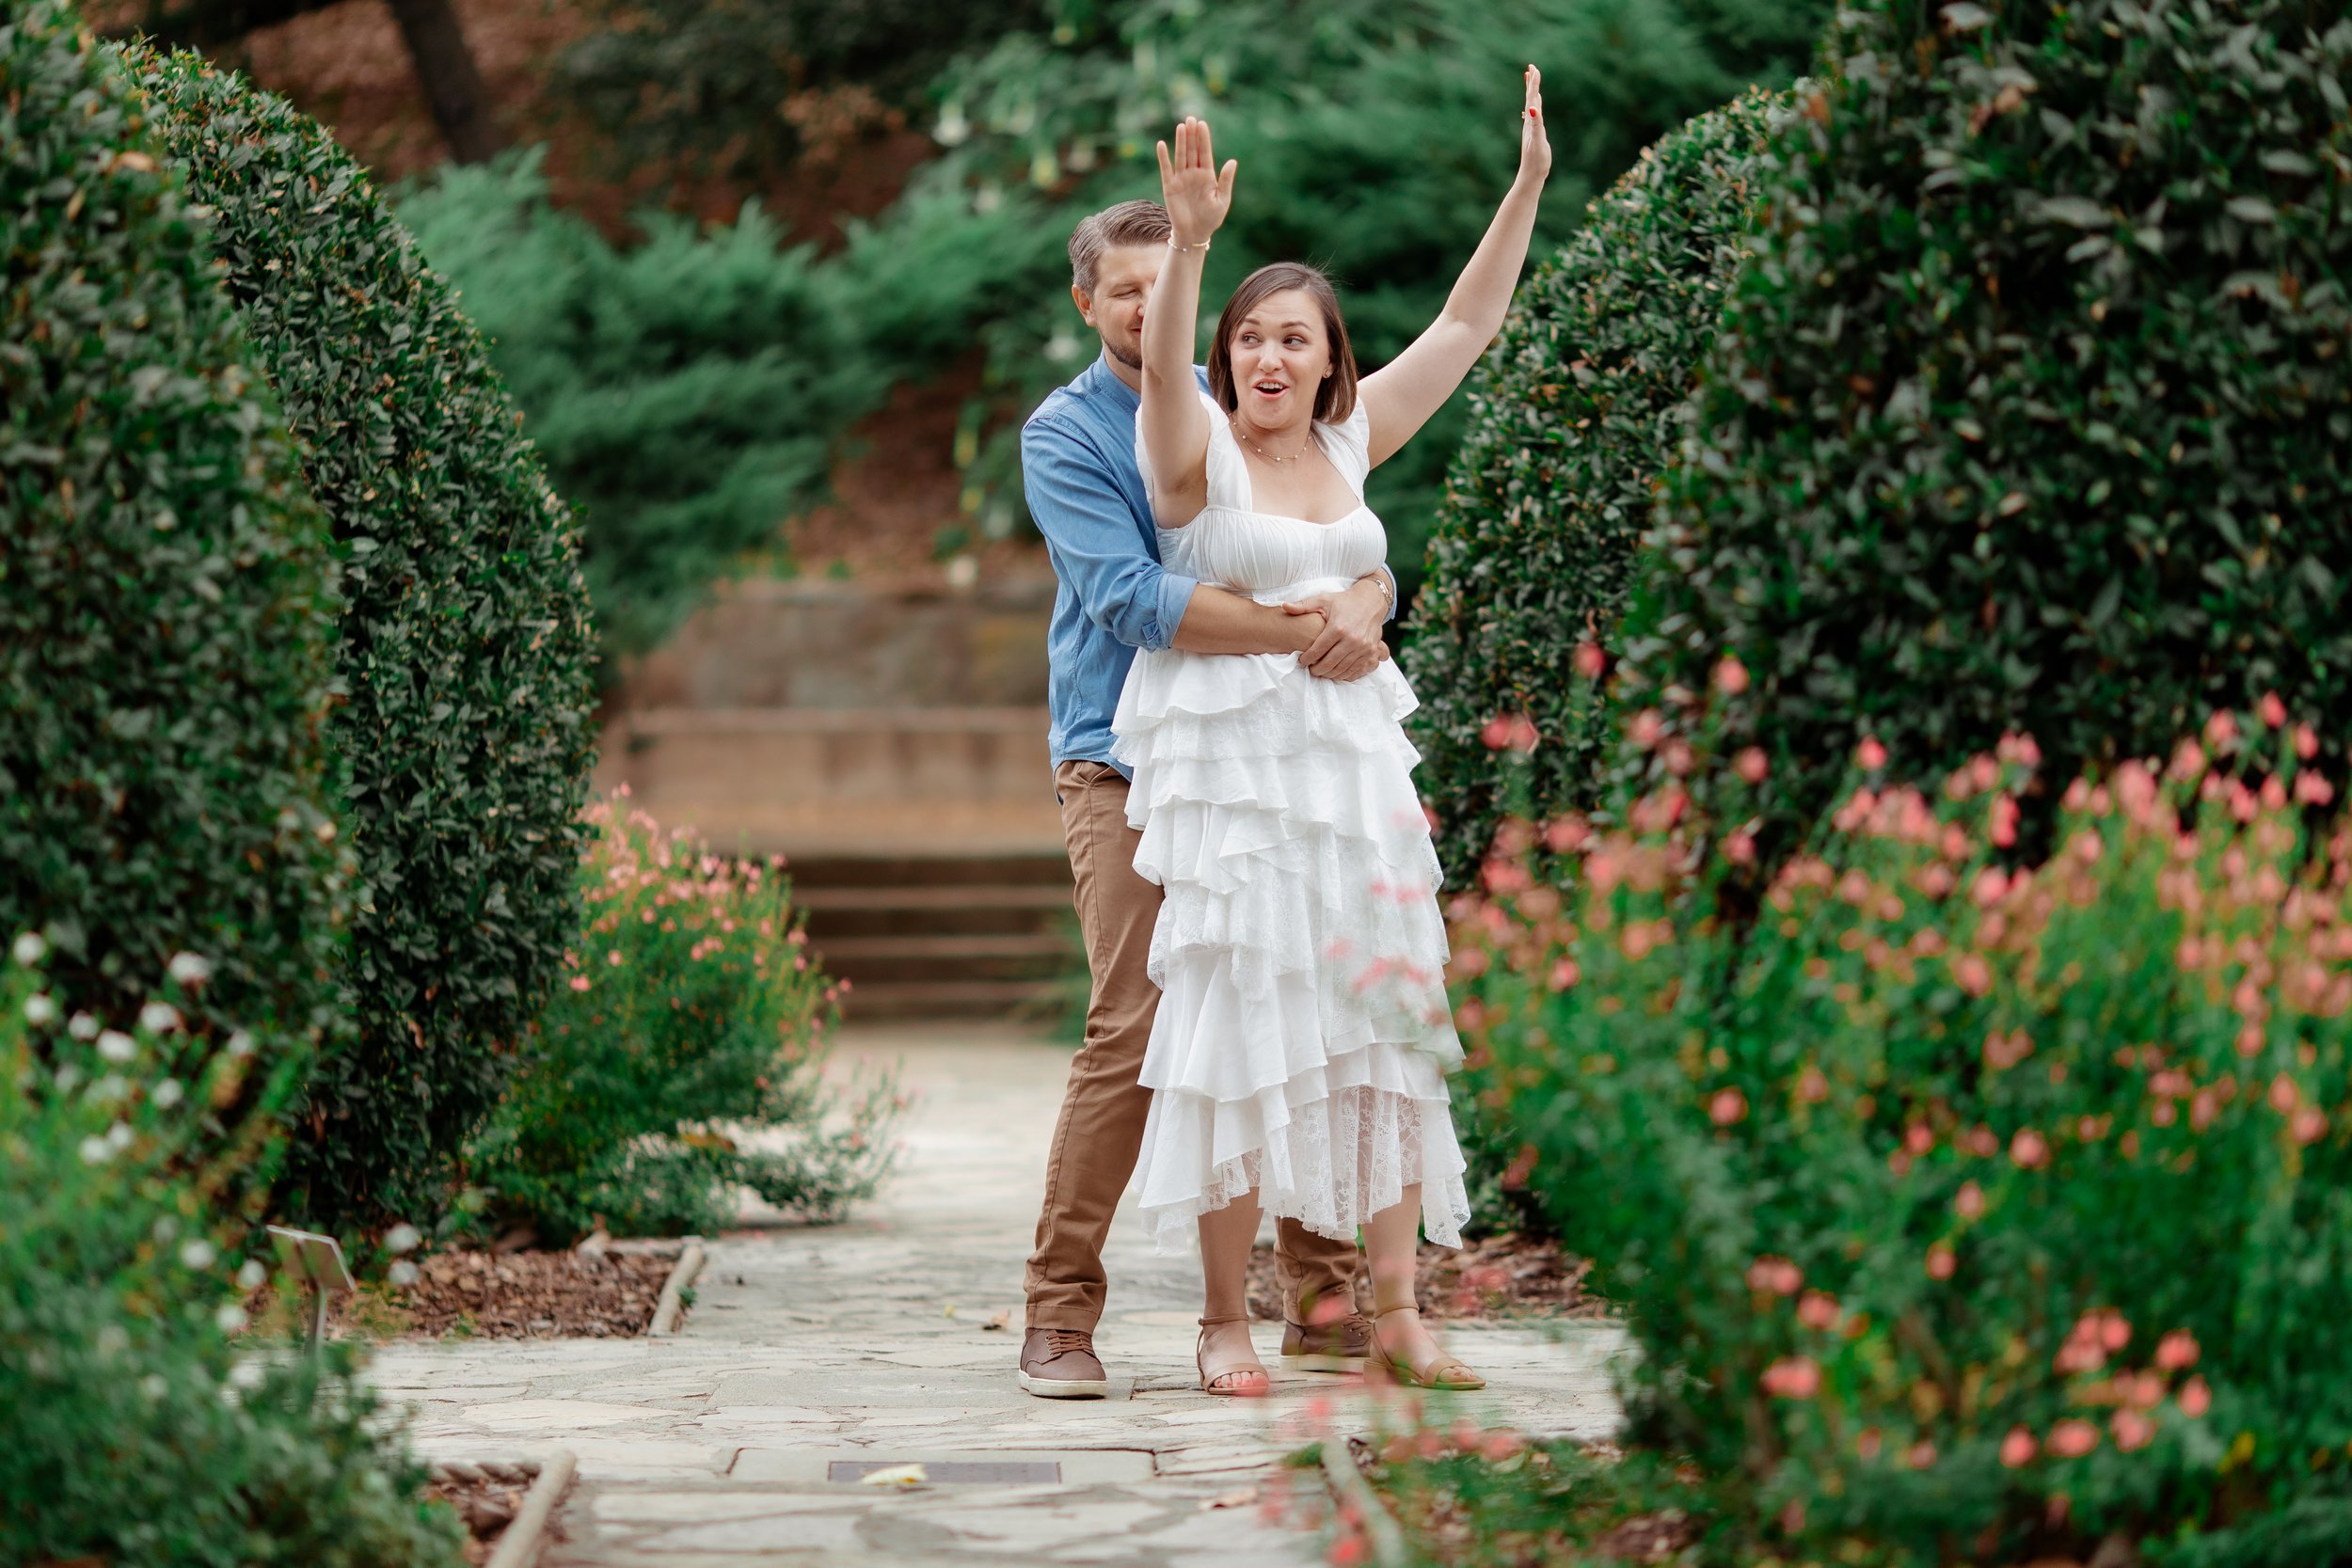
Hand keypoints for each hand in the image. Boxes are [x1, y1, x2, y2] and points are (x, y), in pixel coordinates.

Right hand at [1156, 116, 1235, 247]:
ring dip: (1180, 142)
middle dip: (1192, 135)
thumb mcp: (1222, 200)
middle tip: (1191, 118)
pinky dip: (1163, 157)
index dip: (1203, 139)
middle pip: (1192, 150)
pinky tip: (1161, 144)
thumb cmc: (1211, 218)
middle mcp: (1193, 173)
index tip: (1202, 124)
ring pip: (1180, 156)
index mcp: (1207, 175)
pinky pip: (1166, 169)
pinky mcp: (1169, 186)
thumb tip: (1232, 161)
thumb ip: (1225, 180)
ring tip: (1181, 126)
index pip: (1205, 153)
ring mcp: (1181, 178)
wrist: (1194, 234)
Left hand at [1287, 579, 1389, 681]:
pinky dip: (1344, 675)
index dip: (1307, 659)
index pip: (1317, 651)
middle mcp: (1351, 639)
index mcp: (1337, 628)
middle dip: (1317, 670)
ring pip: (1342, 670)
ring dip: (1329, 674)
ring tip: (1321, 671)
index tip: (1302, 660)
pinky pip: (1356, 670)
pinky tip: (1336, 672)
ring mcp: (1363, 647)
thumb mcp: (1323, 600)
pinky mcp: (1370, 651)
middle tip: (1311, 670)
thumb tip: (1284, 606)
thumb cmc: (1344, 601)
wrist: (1371, 601)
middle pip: (1329, 664)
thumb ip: (1303, 605)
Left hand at [1518, 65, 1550, 186]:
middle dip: (1531, 82)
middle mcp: (1530, 122)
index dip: (1533, 83)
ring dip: (1532, 92)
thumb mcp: (1538, 141)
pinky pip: (1534, 116)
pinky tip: (1533, 107)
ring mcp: (1532, 128)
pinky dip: (1534, 107)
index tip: (1533, 67)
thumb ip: (1536, 124)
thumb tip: (1531, 108)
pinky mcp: (1534, 135)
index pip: (1532, 98)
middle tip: (1531, 67)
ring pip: (1532, 105)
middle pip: (1531, 98)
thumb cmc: (1536, 160)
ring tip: (1530, 81)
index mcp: (1531, 121)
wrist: (1531, 175)